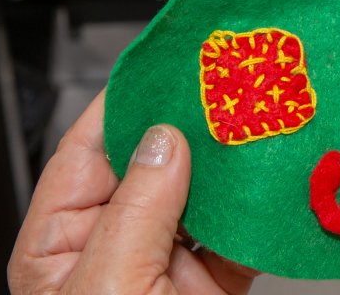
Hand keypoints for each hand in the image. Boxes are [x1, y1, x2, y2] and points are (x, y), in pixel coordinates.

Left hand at [9, 91, 255, 293]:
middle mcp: (114, 250)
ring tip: (261, 129)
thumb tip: (164, 142)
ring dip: (234, 169)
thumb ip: (137, 211)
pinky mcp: (212, 285)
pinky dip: (262, 211)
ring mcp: (164, 268)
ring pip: (203, 198)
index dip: (124, 105)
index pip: (87, 154)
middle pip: (153, 168)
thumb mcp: (111, 285)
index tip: (161, 66)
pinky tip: (278, 183)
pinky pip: (241, 236)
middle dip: (191, 130)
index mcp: (62, 249)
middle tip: (226, 91)